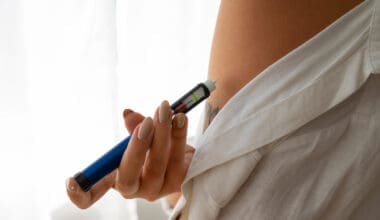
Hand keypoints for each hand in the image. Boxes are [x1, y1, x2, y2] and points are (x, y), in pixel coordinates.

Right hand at [66, 101, 193, 208]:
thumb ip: (135, 127)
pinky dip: (179, 135)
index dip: (81, 193)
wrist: (188, 157)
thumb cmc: (158, 145)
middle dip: (137, 147)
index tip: (71, 181)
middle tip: (146, 123)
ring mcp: (157, 188)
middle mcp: (135, 187)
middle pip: (128, 176)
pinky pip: (179, 159)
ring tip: (164, 110)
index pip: (95, 192)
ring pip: (158, 164)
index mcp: (118, 176)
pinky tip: (180, 118)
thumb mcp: (144, 135)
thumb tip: (129, 114)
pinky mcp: (179, 182)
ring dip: (162, 133)